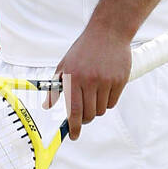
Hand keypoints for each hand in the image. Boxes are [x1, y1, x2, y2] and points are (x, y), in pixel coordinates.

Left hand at [43, 23, 131, 140]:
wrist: (108, 32)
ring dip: (97, 108)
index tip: (73, 136)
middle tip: (84, 114)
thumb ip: (56, 87)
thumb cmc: (83, 49)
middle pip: (89, 114)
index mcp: (74, 77)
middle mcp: (90, 80)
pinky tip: (105, 88)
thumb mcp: (65, 65)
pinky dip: (107, 101)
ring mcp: (106, 81)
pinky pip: (112, 102)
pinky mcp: (120, 80)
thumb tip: (47, 106)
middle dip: (85, 118)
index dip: (74, 127)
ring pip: (101, 110)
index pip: (74, 110)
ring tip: (94, 94)